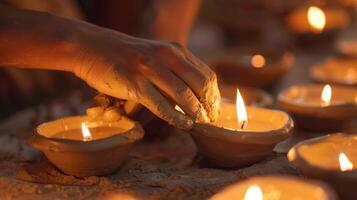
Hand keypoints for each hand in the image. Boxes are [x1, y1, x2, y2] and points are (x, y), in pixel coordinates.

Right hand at [73, 28, 219, 129]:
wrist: (92, 47)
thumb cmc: (125, 55)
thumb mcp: (155, 54)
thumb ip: (174, 67)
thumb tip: (191, 91)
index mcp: (174, 50)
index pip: (206, 74)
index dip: (214, 95)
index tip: (215, 109)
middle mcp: (166, 56)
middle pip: (201, 84)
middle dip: (209, 105)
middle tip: (210, 120)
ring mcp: (150, 68)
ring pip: (184, 95)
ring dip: (196, 113)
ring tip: (200, 124)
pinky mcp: (135, 83)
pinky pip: (161, 105)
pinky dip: (176, 118)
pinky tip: (184, 125)